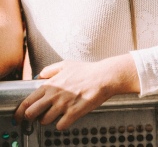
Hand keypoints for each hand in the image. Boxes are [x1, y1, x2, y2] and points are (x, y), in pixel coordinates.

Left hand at [15, 56, 138, 129]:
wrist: (105, 76)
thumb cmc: (88, 70)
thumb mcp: (67, 64)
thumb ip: (50, 69)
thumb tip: (40, 76)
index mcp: (50, 85)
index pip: (26, 102)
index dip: (20, 111)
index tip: (20, 115)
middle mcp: (54, 96)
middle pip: (30, 114)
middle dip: (30, 118)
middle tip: (36, 118)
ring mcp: (64, 105)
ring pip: (45, 121)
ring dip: (48, 121)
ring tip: (56, 115)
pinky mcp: (74, 112)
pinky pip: (60, 126)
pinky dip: (62, 124)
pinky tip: (67, 118)